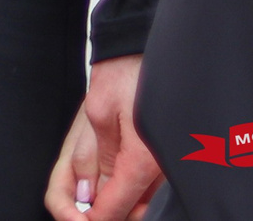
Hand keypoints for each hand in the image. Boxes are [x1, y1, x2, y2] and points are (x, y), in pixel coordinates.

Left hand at [45, 56, 159, 220]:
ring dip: (123, 197)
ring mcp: (171, 163)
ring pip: (146, 199)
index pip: (117, 206)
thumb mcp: (98, 112)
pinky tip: (118, 175)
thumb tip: (90, 191)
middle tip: (85, 202)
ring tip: (96, 186)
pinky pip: (154, 183)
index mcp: (142, 160)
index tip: (79, 216)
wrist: (145, 49)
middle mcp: (162, 167)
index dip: (96, 216)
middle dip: (109, 209)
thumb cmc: (124, 74)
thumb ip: (94, 157)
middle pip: (135, 208)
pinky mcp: (172, 155)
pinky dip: (135, 185)